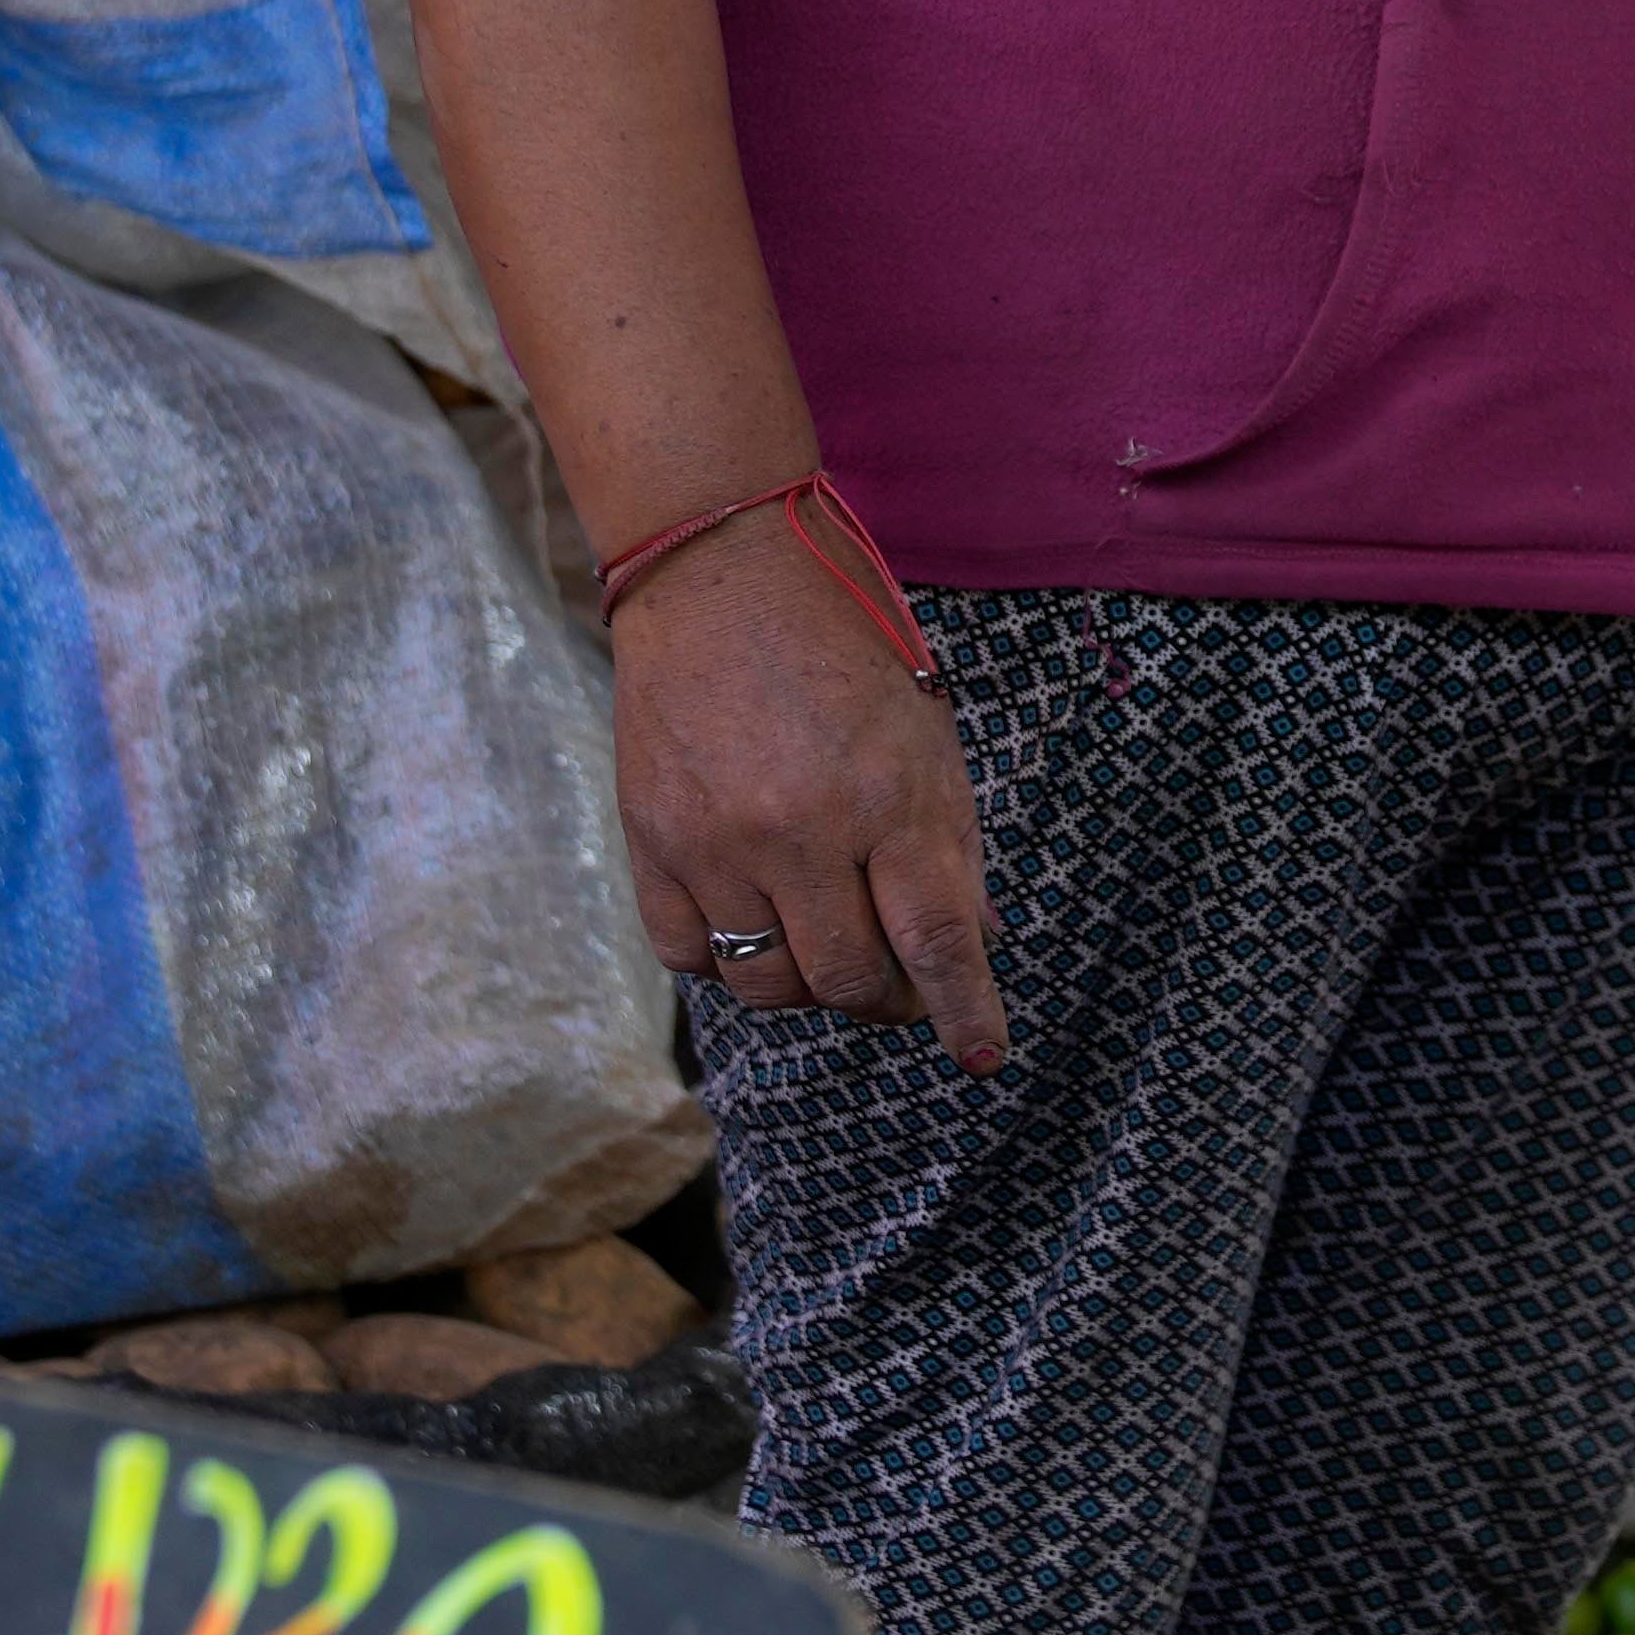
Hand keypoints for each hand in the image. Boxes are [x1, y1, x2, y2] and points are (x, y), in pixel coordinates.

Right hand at [612, 523, 1011, 1071]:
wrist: (720, 577)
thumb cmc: (843, 654)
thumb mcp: (927, 739)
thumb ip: (950, 849)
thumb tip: (968, 950)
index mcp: (887, 797)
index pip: (935, 943)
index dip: (964, 1012)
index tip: (982, 1057)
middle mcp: (800, 831)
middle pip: (849, 982)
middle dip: (887, 1000)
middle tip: (897, 979)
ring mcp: (716, 843)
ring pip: (769, 986)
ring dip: (810, 984)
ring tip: (826, 939)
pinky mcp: (652, 843)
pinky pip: (693, 958)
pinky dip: (730, 958)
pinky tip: (755, 916)